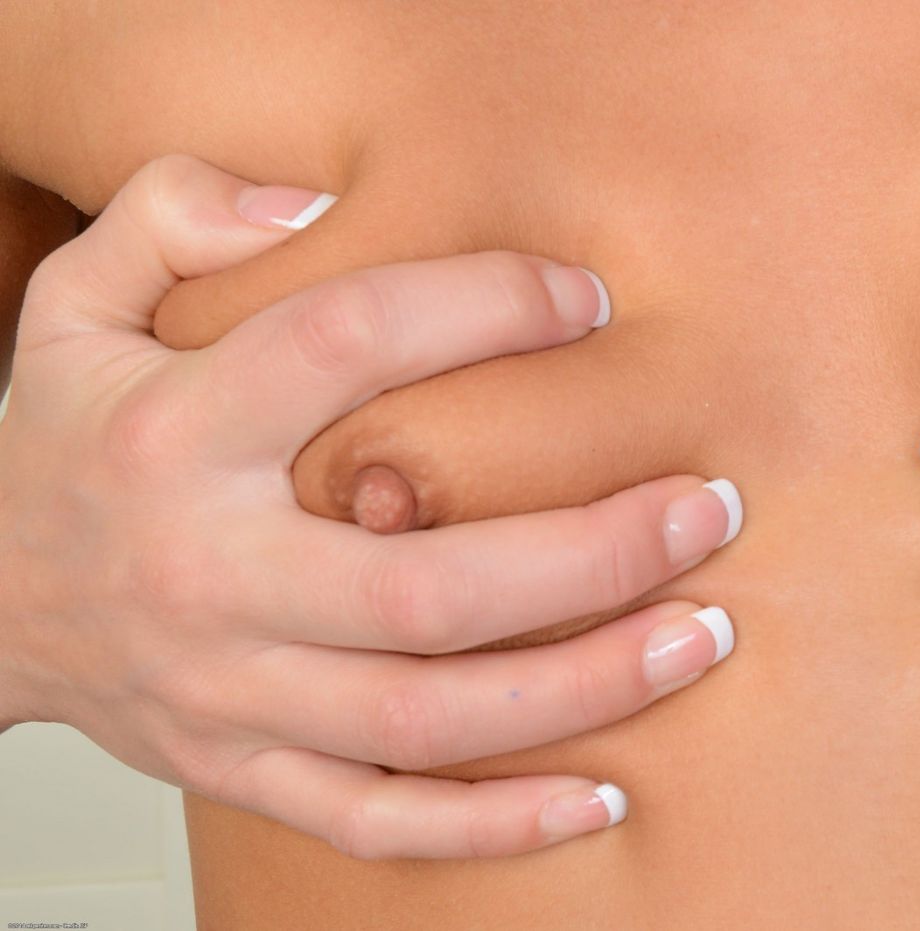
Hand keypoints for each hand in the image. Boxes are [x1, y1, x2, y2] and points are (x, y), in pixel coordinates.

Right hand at [0, 154, 741, 859]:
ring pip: (428, 717)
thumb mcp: (77, 301)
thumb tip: (309, 200)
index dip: (483, 310)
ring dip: (582, 687)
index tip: (588, 302)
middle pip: (428, 586)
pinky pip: (379, 821)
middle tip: (707, 509)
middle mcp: (212, 576)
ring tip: (700, 637)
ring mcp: (233, 693)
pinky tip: (600, 797)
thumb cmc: (69, 446)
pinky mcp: (245, 769)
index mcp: (180, 437)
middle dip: (591, 553)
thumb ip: (172, 214)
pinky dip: (494, 826)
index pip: (350, 348)